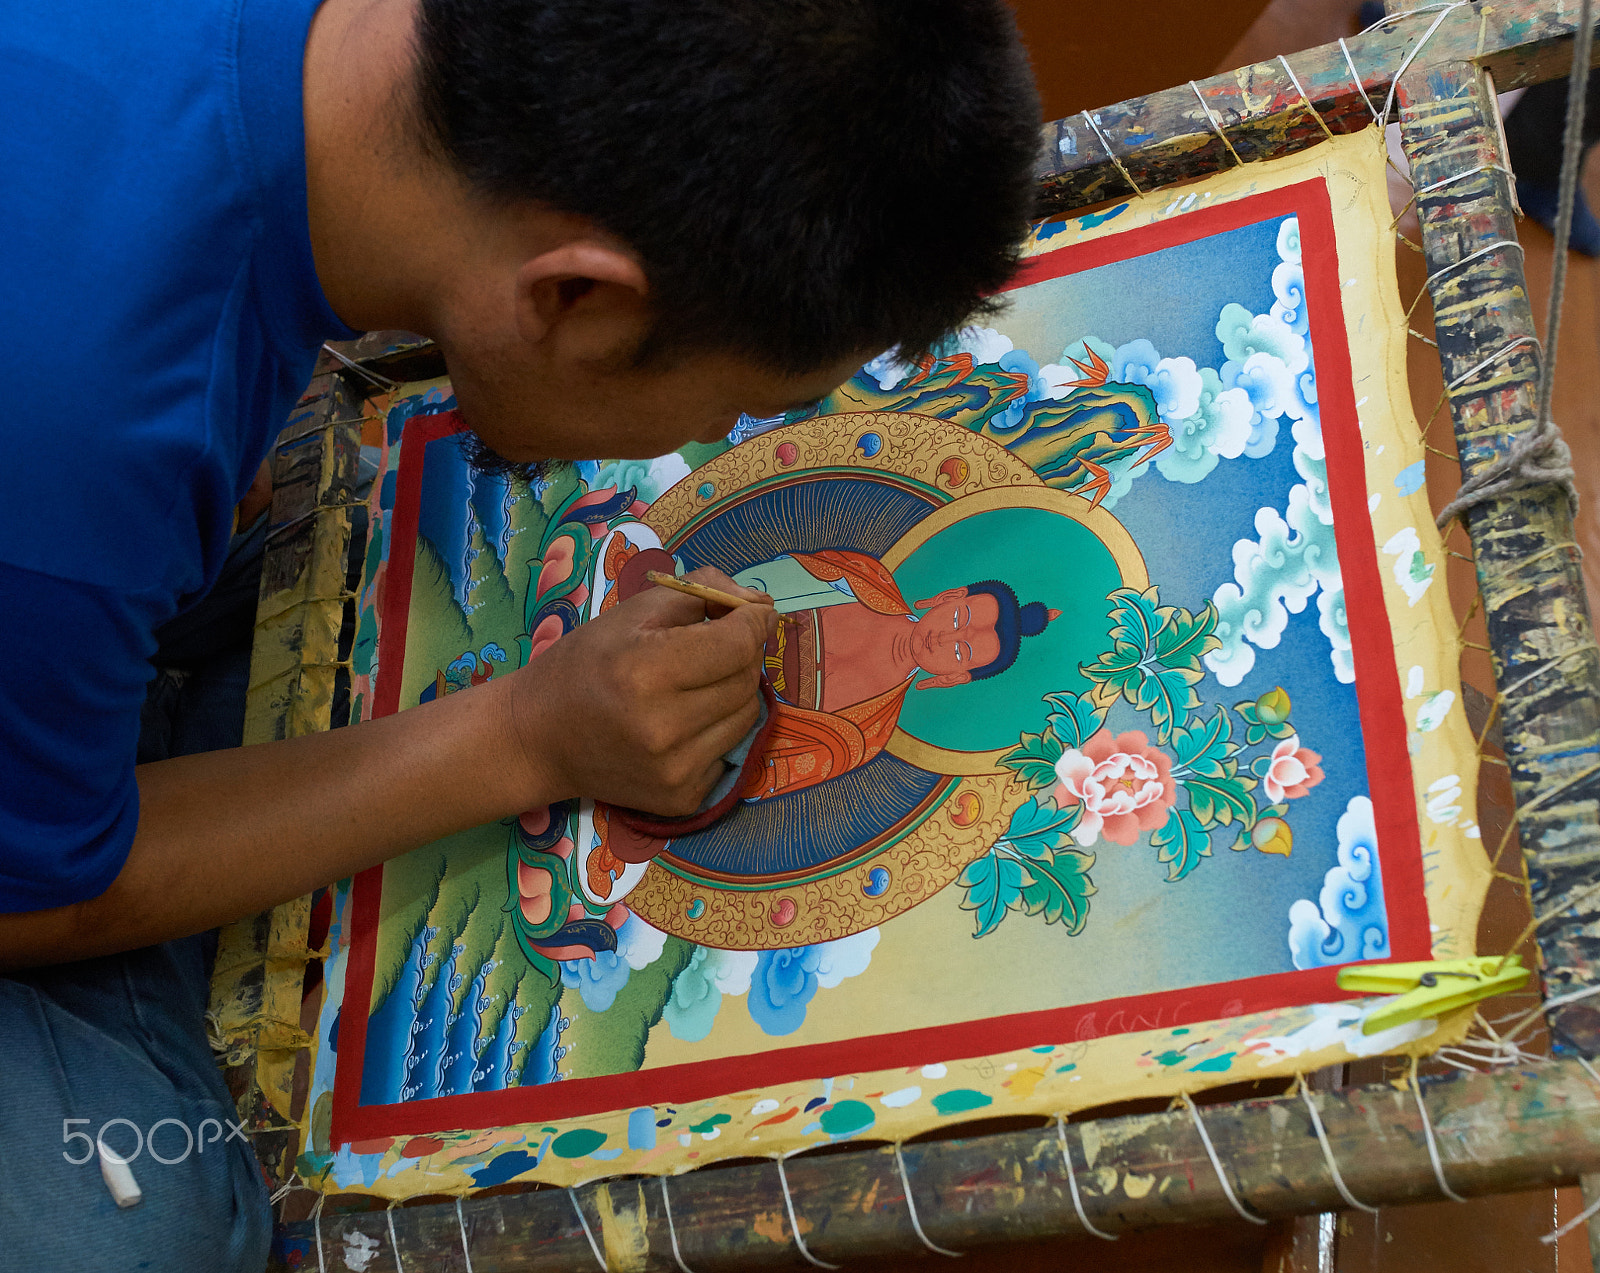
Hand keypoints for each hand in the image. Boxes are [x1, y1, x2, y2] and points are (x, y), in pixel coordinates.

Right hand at [504, 567, 776, 814]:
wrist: (538, 740)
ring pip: (747, 717)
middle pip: (746, 679)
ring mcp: (675, 770)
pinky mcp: (682, 798)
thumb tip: (761, 606)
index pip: (737, 644)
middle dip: (741, 655)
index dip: (754, 622)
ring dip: (733, 693)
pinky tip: (682, 725)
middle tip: (714, 647)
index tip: (752, 614)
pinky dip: (717, 732)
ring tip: (695, 685)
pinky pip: (729, 753)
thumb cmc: (584, 665)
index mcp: (646, 671)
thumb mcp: (630, 614)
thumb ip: (699, 594)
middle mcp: (664, 727)